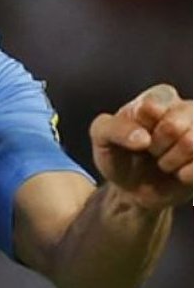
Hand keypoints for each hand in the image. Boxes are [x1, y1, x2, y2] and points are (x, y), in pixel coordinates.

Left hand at [91, 83, 192, 210]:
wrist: (134, 189)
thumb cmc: (118, 154)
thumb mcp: (102, 137)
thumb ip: (114, 128)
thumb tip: (143, 138)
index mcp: (160, 97)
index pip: (153, 105)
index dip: (140, 125)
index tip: (135, 133)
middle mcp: (188, 111)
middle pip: (173, 126)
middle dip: (155, 146)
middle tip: (150, 151)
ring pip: (191, 144)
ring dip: (169, 161)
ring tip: (163, 162)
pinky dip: (184, 175)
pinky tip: (178, 174)